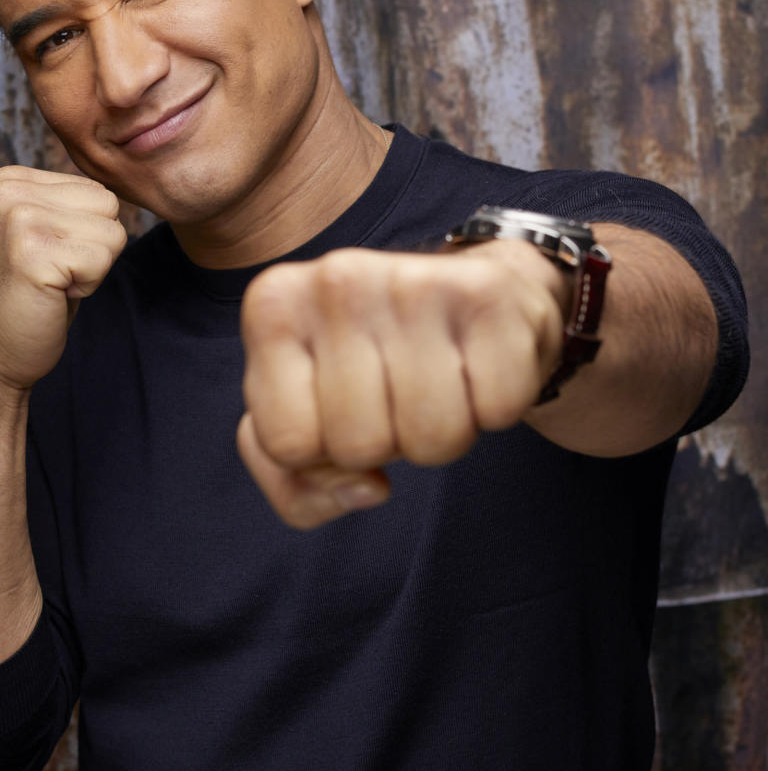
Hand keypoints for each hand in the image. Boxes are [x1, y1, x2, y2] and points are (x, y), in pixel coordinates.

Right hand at [0, 166, 127, 391]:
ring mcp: (19, 218)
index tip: (50, 255)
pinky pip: (103, 259)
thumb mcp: (50, 232)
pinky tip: (53, 292)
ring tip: (53, 280)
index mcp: (10, 179)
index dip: (88, 233)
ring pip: (112, 232)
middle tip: (55, 270)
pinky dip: (89, 284)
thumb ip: (72, 203)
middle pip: (108, 206)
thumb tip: (119, 181)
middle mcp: (10, 190)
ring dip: (93, 267)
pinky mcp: (33, 252)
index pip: (97, 191)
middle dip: (95, 246)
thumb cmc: (33, 294)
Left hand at [237, 242, 568, 527]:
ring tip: (439, 380)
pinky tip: (478, 363)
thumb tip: (367, 489)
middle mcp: (336, 280)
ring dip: (443, 433)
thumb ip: (296, 486)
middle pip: (358, 446)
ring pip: (431, 439)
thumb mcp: (307, 422)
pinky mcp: (489, 293)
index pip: (286, 445)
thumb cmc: (376, 366)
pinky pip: (496, 412)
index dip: (322, 452)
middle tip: (397, 394)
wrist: (476, 290)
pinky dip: (494, 407)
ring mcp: (413, 282)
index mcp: (273, 306)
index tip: (339, 407)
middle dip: (386, 443)